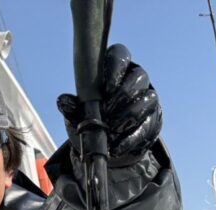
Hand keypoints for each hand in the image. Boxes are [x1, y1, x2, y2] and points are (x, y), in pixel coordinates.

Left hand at [57, 44, 161, 165]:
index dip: (115, 68)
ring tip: (111, 129)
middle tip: (108, 112)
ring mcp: (147, 98)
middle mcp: (135, 79)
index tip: (107, 88)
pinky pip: (147, 124)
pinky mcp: (153, 119)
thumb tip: (62, 101)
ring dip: (128, 115)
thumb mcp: (78, 115)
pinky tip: (117, 146)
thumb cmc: (92, 121)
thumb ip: (71, 108)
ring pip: (148, 98)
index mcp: (114, 69)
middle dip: (123, 95)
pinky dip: (131, 137)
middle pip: (139, 77)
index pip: (120, 55)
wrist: (107, 147)